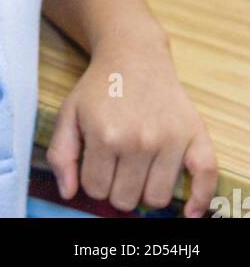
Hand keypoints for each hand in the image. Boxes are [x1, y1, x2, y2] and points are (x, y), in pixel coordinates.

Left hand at [47, 33, 217, 217]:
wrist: (134, 54)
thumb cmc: (100, 87)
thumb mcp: (68, 112)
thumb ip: (60, 154)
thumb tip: (69, 193)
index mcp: (105, 134)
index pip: (96, 188)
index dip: (94, 180)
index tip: (97, 163)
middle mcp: (139, 139)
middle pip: (126, 199)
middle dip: (117, 188)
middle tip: (117, 166)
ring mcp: (170, 138)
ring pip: (157, 198)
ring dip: (145, 191)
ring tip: (139, 170)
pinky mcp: (194, 133)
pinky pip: (206, 177)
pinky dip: (199, 200)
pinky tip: (189, 211)